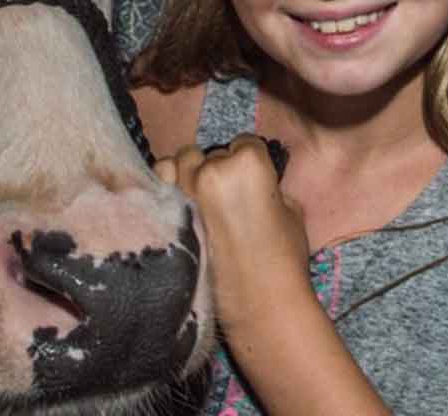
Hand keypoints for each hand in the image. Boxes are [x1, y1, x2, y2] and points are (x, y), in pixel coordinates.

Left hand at [156, 135, 309, 332]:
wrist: (262, 304)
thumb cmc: (284, 259)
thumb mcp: (290, 211)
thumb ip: (269, 186)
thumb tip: (257, 181)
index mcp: (247, 163)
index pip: (245, 143)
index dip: (252, 162)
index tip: (253, 182)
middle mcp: (210, 170)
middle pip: (209, 153)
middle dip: (218, 170)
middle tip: (227, 198)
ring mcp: (183, 191)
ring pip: (177, 162)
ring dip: (188, 175)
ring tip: (201, 200)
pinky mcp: (165, 214)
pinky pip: (157, 184)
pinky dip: (167, 190)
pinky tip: (182, 209)